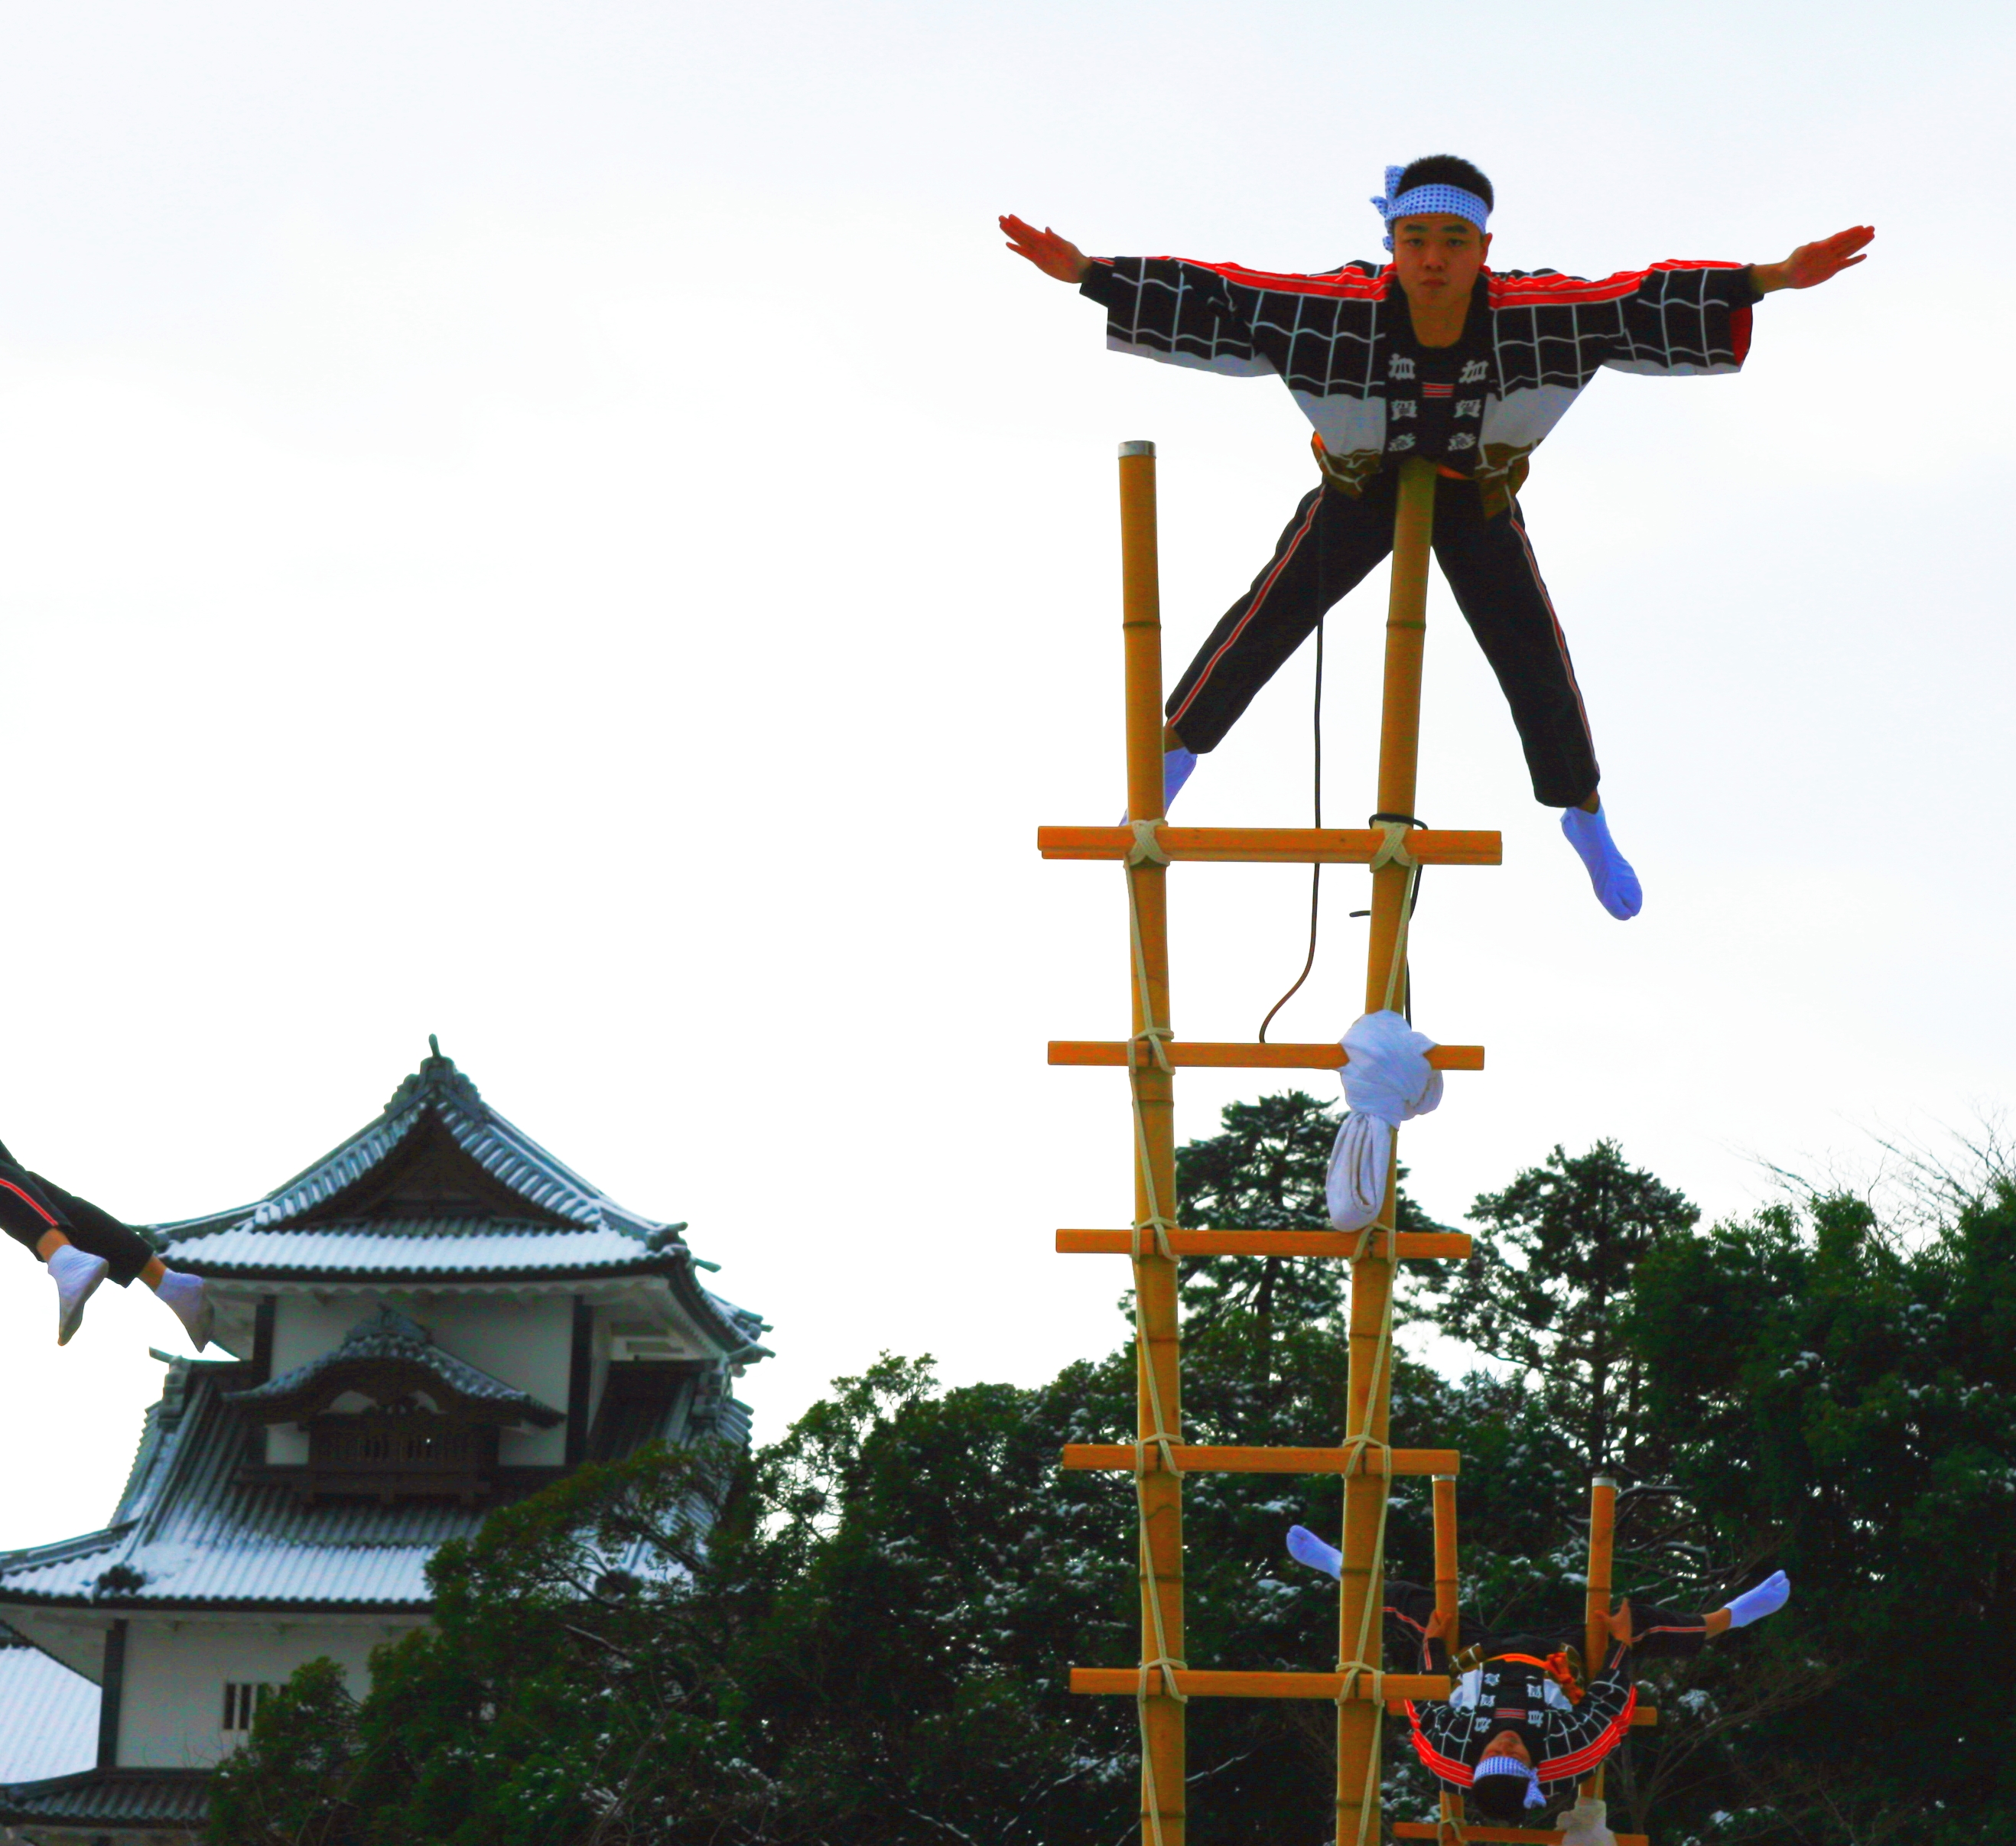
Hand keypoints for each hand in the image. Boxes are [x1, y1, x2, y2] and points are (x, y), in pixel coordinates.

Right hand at [1000, 213, 1089, 283]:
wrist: (1077, 270)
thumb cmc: (1075, 257)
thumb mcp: (1067, 248)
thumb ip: (1056, 239)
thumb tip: (1046, 228)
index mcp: (1045, 240)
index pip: (1029, 230)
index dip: (1019, 224)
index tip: (1010, 216)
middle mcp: (1039, 244)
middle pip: (1022, 233)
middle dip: (1011, 226)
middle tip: (1000, 217)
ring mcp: (1037, 252)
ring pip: (1021, 241)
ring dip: (1011, 234)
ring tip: (1001, 226)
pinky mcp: (1037, 261)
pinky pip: (1024, 253)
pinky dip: (1016, 249)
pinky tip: (1008, 244)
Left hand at [1424, 1608, 1448, 1640]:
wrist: (1430, 1647)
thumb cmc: (1436, 1636)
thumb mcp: (1442, 1629)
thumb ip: (1446, 1622)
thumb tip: (1450, 1614)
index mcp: (1431, 1622)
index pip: (1432, 1614)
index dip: (1435, 1611)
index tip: (1439, 1609)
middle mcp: (1429, 1626)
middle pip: (1432, 1620)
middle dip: (1437, 1619)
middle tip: (1442, 1619)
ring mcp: (1428, 1632)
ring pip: (1432, 1627)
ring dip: (1436, 1626)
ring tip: (1442, 1627)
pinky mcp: (1429, 1638)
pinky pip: (1432, 1632)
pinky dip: (1435, 1632)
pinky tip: (1439, 1635)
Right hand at [1606, 1598, 1634, 1644]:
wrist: (1624, 1639)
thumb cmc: (1617, 1629)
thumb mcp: (1608, 1622)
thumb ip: (1602, 1616)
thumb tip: (1595, 1611)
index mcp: (1623, 1613)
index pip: (1625, 1605)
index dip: (1625, 1601)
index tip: (1625, 1598)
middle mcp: (1627, 1616)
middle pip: (1627, 1609)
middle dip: (1626, 1606)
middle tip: (1625, 1603)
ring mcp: (1629, 1622)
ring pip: (1628, 1615)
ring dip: (1627, 1612)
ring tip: (1625, 1610)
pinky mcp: (1629, 1627)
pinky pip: (1628, 1620)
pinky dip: (1626, 1617)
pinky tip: (1624, 1621)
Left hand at [1753, 225, 1873, 292]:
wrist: (1789, 276)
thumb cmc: (1792, 263)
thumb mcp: (1799, 254)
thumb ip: (1808, 249)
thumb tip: (1814, 244)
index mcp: (1823, 245)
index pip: (1839, 237)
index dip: (1850, 233)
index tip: (1861, 227)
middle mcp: (1830, 251)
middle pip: (1848, 242)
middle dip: (1860, 236)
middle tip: (1872, 228)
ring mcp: (1832, 260)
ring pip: (1850, 251)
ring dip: (1860, 244)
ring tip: (1871, 236)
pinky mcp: (1832, 270)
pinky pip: (1846, 264)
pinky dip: (1854, 260)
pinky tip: (1864, 255)